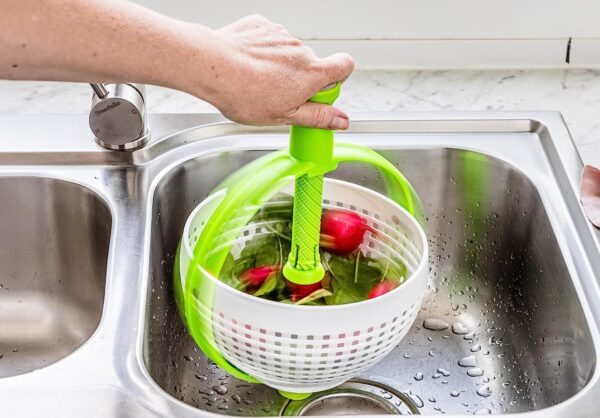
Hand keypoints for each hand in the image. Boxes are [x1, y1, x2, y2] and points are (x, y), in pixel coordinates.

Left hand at [201, 15, 353, 128]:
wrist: (212, 68)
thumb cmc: (244, 94)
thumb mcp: (284, 116)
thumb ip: (317, 117)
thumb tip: (341, 120)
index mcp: (311, 73)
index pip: (345, 65)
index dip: (337, 78)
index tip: (320, 93)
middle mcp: (301, 50)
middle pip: (311, 63)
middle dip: (300, 78)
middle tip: (278, 95)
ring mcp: (281, 35)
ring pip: (288, 53)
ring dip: (279, 66)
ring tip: (256, 81)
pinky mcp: (262, 26)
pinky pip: (269, 40)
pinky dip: (263, 52)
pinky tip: (248, 65)